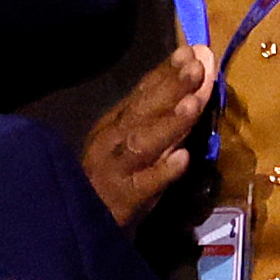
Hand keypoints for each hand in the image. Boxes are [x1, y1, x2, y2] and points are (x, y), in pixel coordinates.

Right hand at [80, 43, 211, 227]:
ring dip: (167, 123)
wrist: (81, 228)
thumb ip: (160, 120)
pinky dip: (162, 171)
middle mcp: (112, 140)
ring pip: (142, 142)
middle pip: (143, 110)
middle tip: (197, 66)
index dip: (166, 71)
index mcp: (115, 124)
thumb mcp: (133, 147)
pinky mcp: (122, 199)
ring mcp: (115, 168)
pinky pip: (144, 184)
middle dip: (171, 87)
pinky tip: (183, 160)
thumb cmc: (113, 183)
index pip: (143, 92)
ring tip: (192, 105)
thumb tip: (193, 89)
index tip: (191, 51)